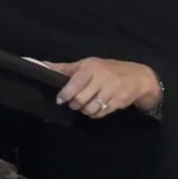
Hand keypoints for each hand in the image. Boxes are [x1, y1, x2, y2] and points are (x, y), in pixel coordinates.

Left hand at [44, 58, 160, 118]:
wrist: (136, 76)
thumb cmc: (106, 69)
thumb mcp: (86, 65)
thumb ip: (64, 68)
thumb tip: (41, 65)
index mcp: (90, 67)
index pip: (74, 83)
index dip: (65, 94)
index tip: (60, 99)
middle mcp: (101, 77)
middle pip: (80, 99)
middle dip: (74, 104)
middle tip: (75, 103)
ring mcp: (111, 90)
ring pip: (90, 109)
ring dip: (85, 110)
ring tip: (86, 105)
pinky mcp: (118, 101)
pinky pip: (101, 113)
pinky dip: (96, 113)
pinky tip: (97, 107)